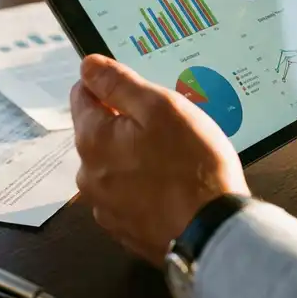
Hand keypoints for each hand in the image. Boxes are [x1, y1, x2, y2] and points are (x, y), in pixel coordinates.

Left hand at [70, 54, 249, 266]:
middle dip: (128, 123)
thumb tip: (89, 65)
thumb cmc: (192, 167)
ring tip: (177, 158)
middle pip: (100, 131)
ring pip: (116, 164)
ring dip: (137, 156)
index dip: (109, 84)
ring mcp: (106, 206)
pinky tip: (174, 185)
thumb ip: (119, 84)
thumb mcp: (161, 107)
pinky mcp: (125, 228)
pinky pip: (130, 194)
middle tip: (169, 126)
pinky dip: (146, 186)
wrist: (214, 232)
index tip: (137, 88)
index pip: (82, 94)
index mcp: (92, 139)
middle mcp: (89, 175)